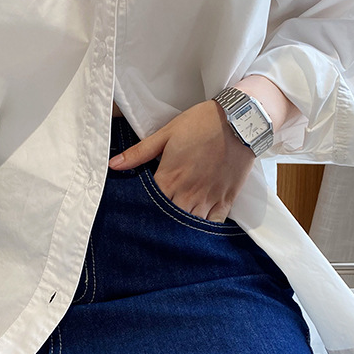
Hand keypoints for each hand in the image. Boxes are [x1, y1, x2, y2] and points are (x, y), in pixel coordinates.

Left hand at [108, 99, 255, 221]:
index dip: (141, 212)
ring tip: (172, 232)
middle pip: (169, 220)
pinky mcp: (226, 199)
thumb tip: (114, 164)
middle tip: (152, 228)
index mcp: (170, 177)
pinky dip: (205, 229)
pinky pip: (215, 224)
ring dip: (181, 229)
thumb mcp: (166, 133)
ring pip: (190, 225)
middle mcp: (188, 193)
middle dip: (160, 224)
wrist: (239, 120)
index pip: (149, 206)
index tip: (135, 214)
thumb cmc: (201, 123)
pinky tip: (197, 230)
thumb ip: (139, 152)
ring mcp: (209, 198)